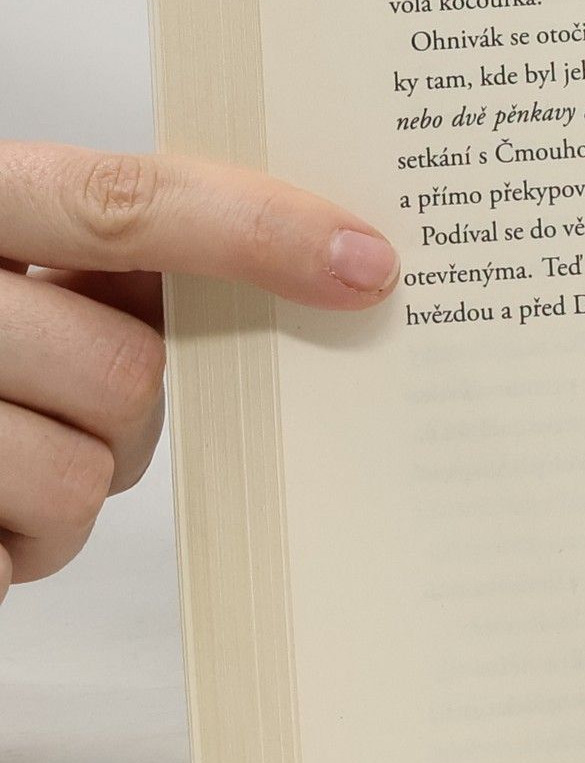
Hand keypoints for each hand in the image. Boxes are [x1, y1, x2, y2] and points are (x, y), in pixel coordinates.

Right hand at [0, 144, 396, 603]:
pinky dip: (9, 556)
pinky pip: (9, 560)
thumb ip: (97, 241)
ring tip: (3, 465)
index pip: (123, 202)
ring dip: (69, 495)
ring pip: (76, 479)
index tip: (369, 263)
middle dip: (134, 411)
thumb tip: (277, 261)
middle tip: (82, 406)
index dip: (256, 231)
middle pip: (124, 369)